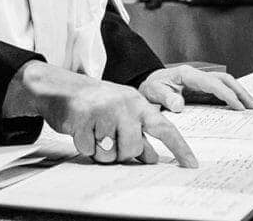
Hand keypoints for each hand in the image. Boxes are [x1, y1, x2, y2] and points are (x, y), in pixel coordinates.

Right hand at [4, 61, 198, 167]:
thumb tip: (152, 157)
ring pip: (110, 153)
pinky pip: (89, 149)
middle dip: (121, 152)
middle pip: (133, 148)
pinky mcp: (83, 118)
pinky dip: (84, 146)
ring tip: (94, 133)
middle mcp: (124, 104)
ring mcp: (103, 110)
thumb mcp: (121, 113)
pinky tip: (81, 130)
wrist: (61, 87)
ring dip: (100, 151)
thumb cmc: (95, 102)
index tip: (192, 165)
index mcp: (137, 103)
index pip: (164, 127)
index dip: (179, 148)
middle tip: (109, 141)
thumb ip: (138, 134)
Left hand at [137, 66, 252, 111]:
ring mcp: (200, 81)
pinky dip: (232, 96)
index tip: (238, 106)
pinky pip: (220, 90)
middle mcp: (196, 75)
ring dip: (239, 93)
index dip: (226, 94)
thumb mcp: (154, 93)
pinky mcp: (201, 88)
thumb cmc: (151, 88)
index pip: (212, 83)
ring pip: (225, 83)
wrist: (148, 85)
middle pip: (224, 79)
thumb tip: (179, 105)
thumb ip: (166, 97)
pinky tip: (239, 107)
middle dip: (240, 92)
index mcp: (187, 74)